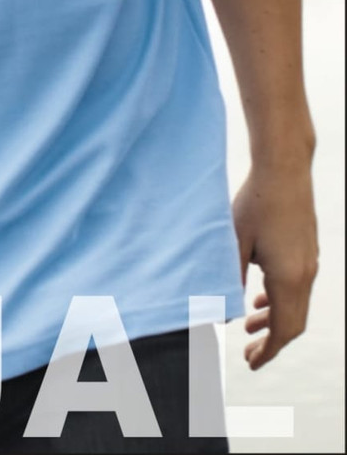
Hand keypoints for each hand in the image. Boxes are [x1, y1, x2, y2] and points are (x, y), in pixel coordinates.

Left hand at [232, 163, 318, 369]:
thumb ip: (230, 281)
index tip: (251, 363)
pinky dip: (279, 299)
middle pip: (293, 323)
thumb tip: (223, 315)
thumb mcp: (234, 243)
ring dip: (273, 319)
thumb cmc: (255, 202)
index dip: (268, 351)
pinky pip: (297, 287)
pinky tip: (259, 296)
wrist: (284, 169)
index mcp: (288, 278)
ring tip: (249, 326)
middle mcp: (304, 274)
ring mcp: (309, 262)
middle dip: (271, 342)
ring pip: (296, 305)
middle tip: (248, 352)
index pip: (283, 330)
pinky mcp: (306, 250)